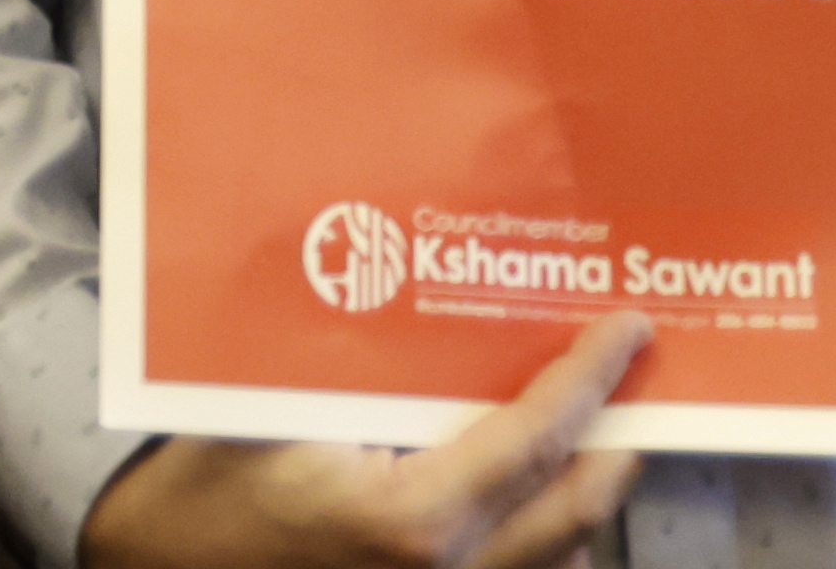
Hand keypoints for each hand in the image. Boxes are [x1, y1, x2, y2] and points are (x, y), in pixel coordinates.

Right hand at [80, 313, 646, 568]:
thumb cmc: (200, 493)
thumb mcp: (272, 408)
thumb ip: (357, 365)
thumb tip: (424, 294)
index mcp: (414, 519)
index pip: (537, 440)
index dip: (590, 380)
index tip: (626, 331)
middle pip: (576, 514)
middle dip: (618, 444)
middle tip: (635, 384)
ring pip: (555, 562)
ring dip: (582, 500)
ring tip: (594, 436)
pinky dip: (539, 544)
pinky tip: (530, 502)